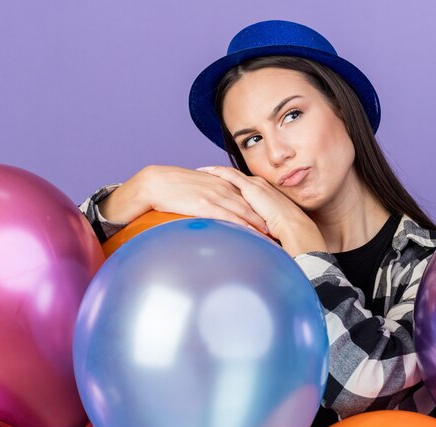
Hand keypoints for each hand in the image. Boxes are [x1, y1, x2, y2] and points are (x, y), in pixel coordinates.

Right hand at [98, 165, 267, 232]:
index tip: (272, 218)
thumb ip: (209, 196)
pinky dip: (243, 225)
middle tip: (279, 229)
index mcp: (220, 183)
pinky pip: (229, 217)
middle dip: (266, 216)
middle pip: (250, 204)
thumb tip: (216, 209)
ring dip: (259, 223)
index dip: (260, 208)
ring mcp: (215, 196)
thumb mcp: (196, 188)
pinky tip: (252, 234)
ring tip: (272, 235)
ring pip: (244, 211)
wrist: (155, 183)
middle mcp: (222, 188)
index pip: (246, 196)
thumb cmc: (172, 188)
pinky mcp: (206, 205)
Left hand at [198, 166, 326, 255]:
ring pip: (229, 174)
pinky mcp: (252, 188)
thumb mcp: (263, 224)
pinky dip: (218, 173)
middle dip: (216, 174)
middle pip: (232, 176)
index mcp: (260, 192)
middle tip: (202, 173)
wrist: (292, 226)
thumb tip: (243, 231)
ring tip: (201, 171)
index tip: (212, 181)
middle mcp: (257, 185)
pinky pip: (231, 176)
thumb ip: (251, 223)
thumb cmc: (281, 229)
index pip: (239, 184)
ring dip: (214, 172)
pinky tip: (207, 172)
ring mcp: (254, 185)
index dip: (225, 181)